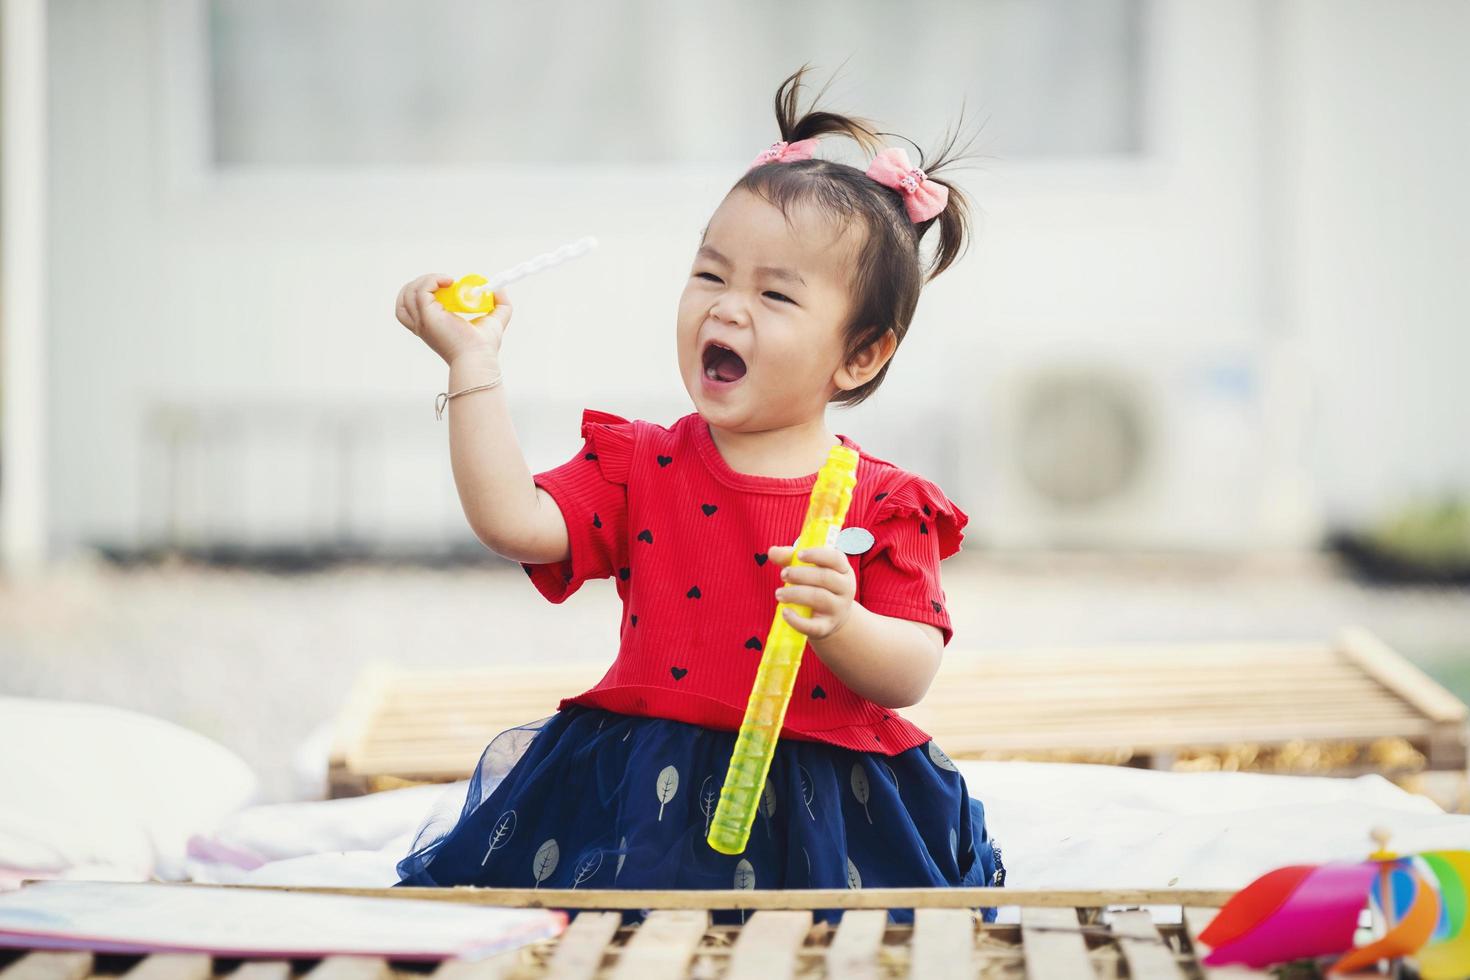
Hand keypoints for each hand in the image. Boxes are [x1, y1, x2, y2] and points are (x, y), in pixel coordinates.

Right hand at [394, 273, 513, 366]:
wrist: (479, 356)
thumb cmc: (483, 346)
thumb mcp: (495, 320)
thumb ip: (499, 304)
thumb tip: (498, 289)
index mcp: (431, 325)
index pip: (413, 305)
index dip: (427, 290)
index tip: (451, 286)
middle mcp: (422, 324)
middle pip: (405, 298)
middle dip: (421, 283)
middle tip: (445, 283)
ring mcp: (422, 321)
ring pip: (408, 293)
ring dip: (426, 280)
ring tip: (448, 282)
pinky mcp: (427, 316)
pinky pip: (421, 291)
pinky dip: (432, 280)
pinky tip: (449, 282)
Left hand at [767, 544, 855, 640]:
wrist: (831, 618)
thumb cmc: (816, 586)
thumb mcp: (807, 569)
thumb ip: (789, 557)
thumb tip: (772, 552)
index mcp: (843, 570)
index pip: (836, 558)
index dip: (817, 555)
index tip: (799, 555)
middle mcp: (845, 589)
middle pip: (825, 577)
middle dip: (801, 575)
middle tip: (783, 574)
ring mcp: (838, 609)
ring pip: (819, 598)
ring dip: (795, 594)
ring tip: (779, 594)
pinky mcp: (827, 627)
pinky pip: (813, 625)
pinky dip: (797, 620)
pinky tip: (784, 612)